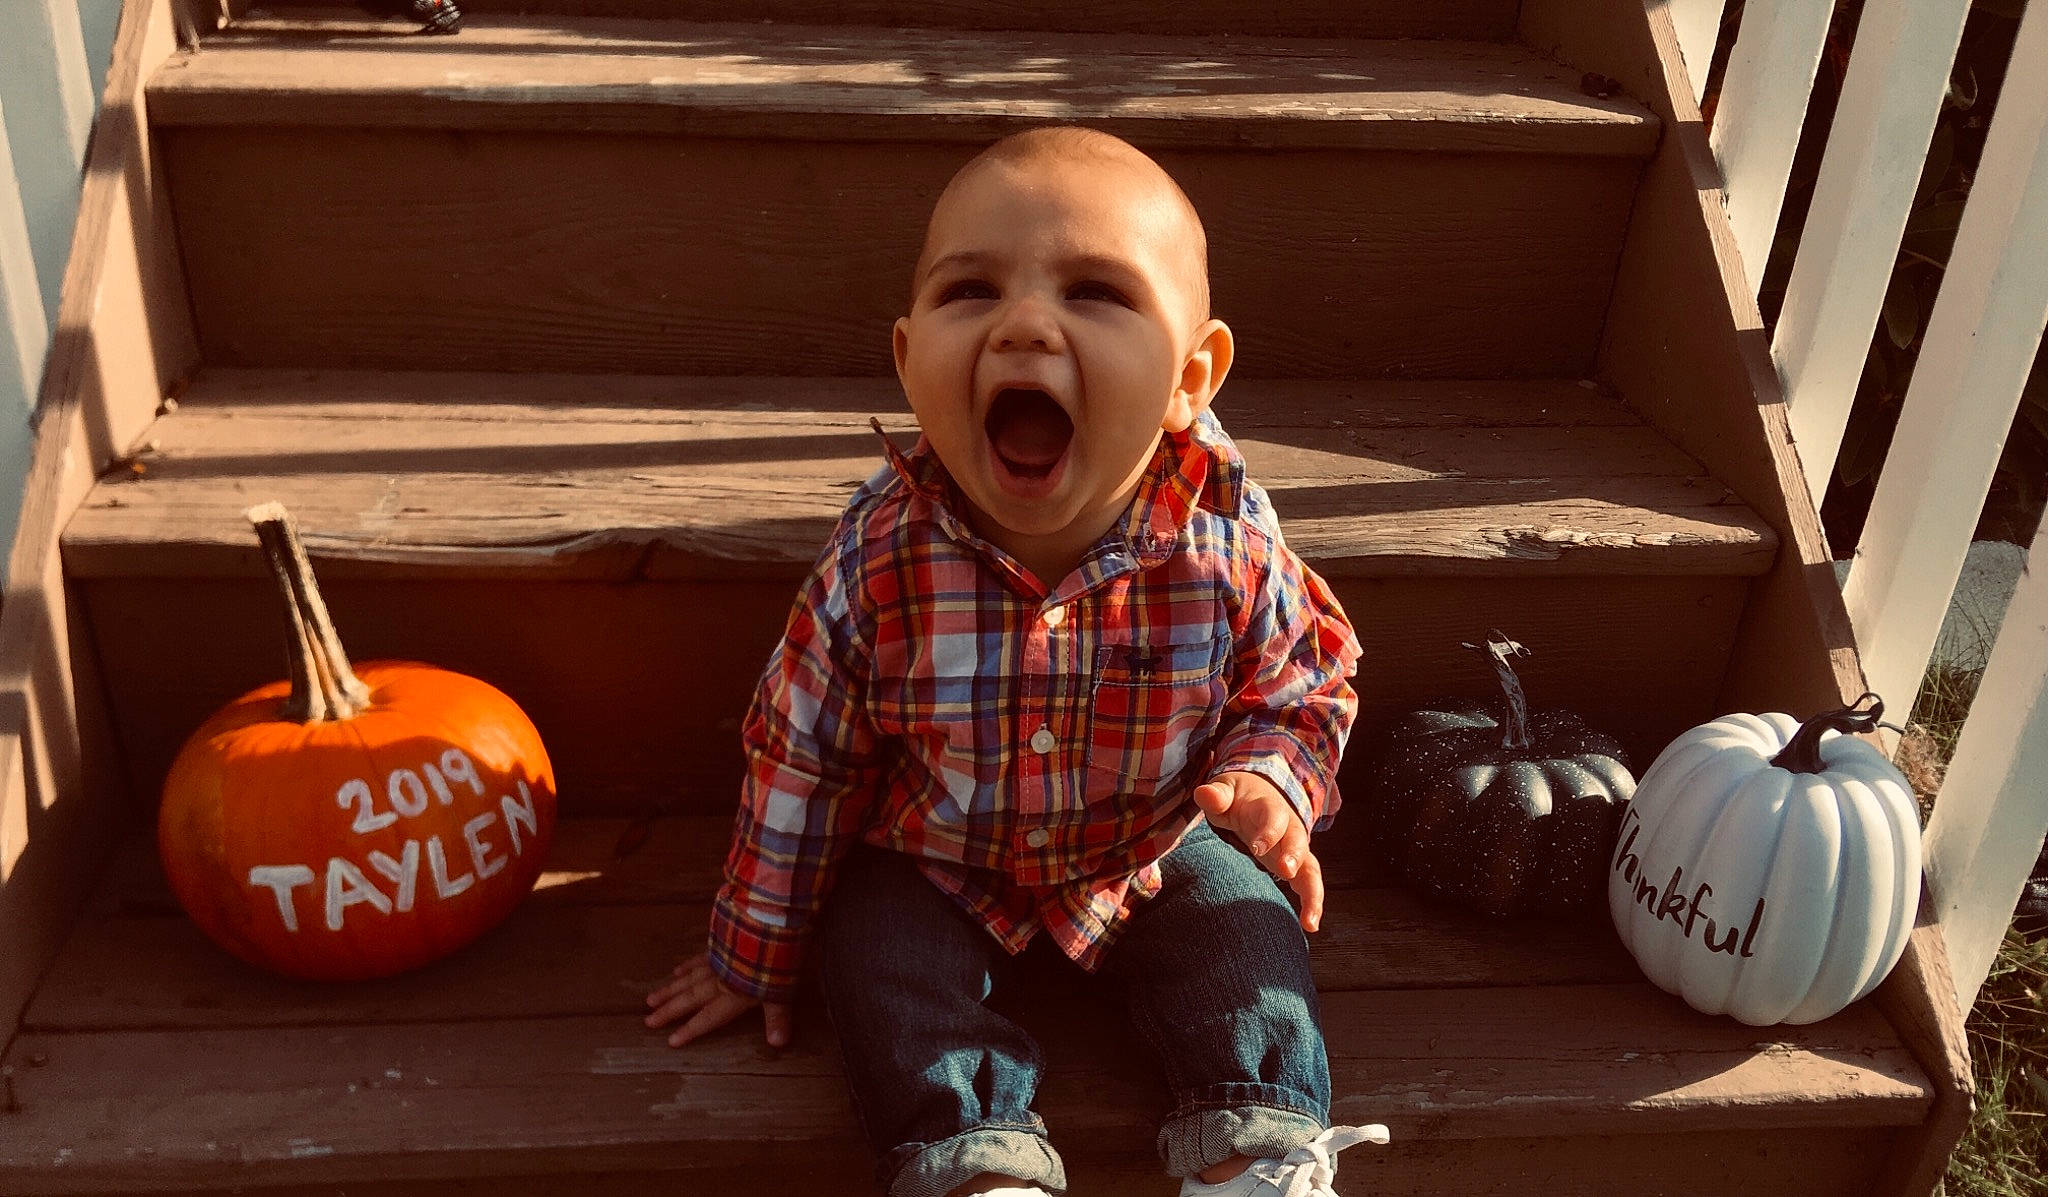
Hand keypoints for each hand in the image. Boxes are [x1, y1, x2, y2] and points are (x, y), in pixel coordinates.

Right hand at [644, 952, 794, 1048]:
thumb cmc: (776, 963)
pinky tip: (676, 971)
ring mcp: (717, 962)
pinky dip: (687, 965)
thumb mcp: (781, 992)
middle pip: (690, 998)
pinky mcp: (721, 945)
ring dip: (670, 990)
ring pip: (688, 979)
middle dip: (670, 1011)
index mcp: (733, 995)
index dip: (691, 1030)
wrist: (769, 926)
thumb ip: (778, 1018)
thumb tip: (778, 1045)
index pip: (708, 1017)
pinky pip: (699, 958)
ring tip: (650, 999)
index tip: (671, 1042)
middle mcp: (719, 981)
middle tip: (648, 1021)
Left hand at [1192, 771, 1324, 932]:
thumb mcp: (1226, 790)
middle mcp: (1289, 828)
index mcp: (1270, 808)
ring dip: (1312, 892)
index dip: (1267, 831)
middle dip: (1293, 856)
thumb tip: (1203, 794)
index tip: (1256, 848)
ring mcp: (1295, 848)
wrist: (1262, 794)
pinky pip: (1309, 884)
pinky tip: (1310, 926)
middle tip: (1286, 871)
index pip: (1272, 818)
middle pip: (1296, 841)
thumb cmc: (1239, 797)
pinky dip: (1312, 903)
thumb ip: (1217, 796)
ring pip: (1310, 868)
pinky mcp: (1297, 865)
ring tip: (1310, 919)